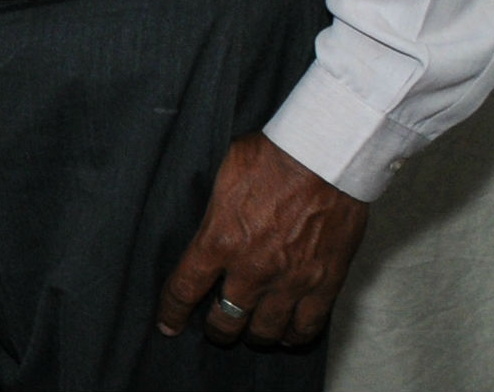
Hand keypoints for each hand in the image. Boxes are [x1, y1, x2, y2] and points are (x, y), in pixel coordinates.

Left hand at [156, 134, 370, 348]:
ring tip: (250, 332)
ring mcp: (290, 280)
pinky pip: (307, 326)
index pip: (184, 289)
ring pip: (266, 331)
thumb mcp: (222, 179)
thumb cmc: (271, 157)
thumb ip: (214, 213)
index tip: (168, 325)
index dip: (172, 312)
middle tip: (215, 328)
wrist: (324, 159)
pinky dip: (295, 336)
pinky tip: (287, 335)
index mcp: (219, 240)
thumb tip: (209, 227)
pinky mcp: (324, 283)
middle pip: (225, 320)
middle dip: (216, 330)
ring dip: (254, 336)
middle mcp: (252, 269)